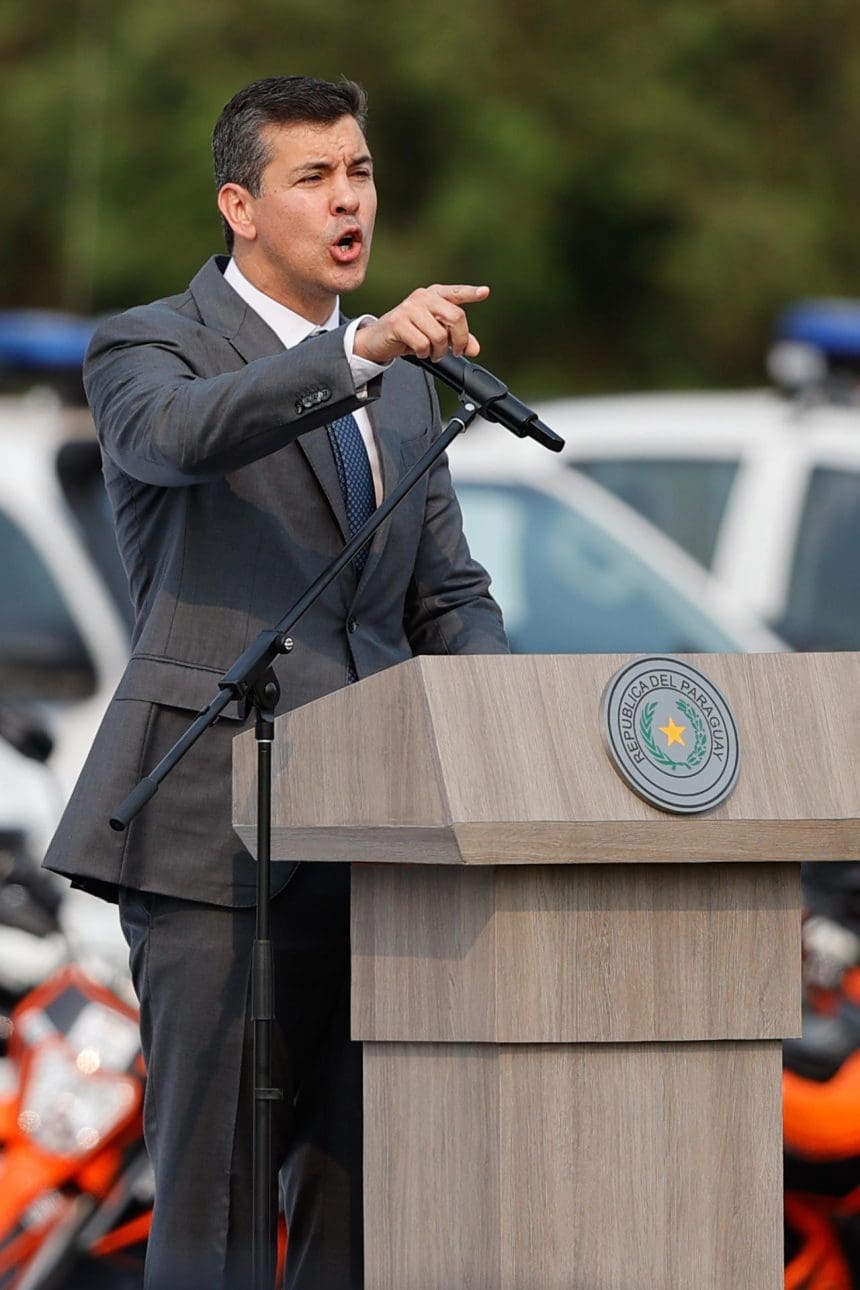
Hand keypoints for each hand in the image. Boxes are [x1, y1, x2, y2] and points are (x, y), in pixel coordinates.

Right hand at [353, 284, 489, 364]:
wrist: (378, 339)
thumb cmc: (409, 334)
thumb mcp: (436, 335)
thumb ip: (457, 339)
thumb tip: (475, 349)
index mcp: (434, 295)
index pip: (456, 293)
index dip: (470, 293)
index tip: (484, 292)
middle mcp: (423, 297)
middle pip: (456, 317)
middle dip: (459, 340)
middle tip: (455, 352)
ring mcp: (410, 308)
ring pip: (439, 335)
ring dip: (439, 352)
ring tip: (432, 353)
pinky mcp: (398, 322)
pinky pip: (423, 344)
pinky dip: (424, 354)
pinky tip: (419, 352)